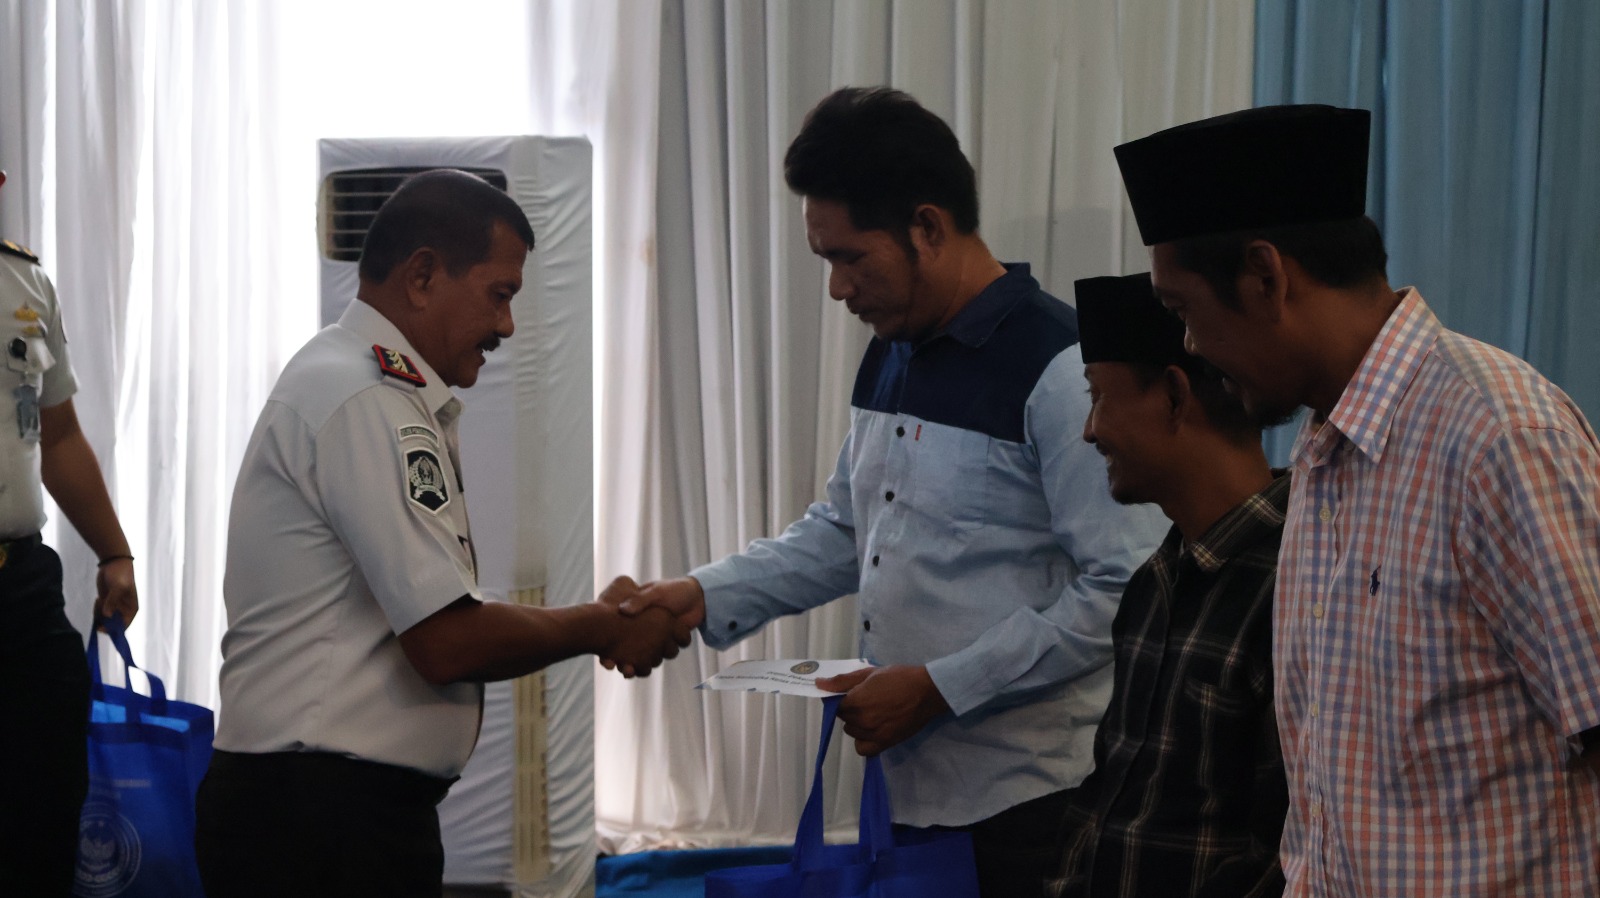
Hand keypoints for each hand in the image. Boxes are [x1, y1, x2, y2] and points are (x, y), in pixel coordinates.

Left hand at [94, 558, 137, 627]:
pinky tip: (97, 599)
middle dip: (104, 622)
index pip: (123, 626)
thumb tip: (106, 615)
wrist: (113, 563)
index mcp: (131, 609)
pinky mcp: (105, 603)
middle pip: (112, 625)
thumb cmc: (121, 575)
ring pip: (104, 620)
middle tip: (98, 611)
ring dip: (98, 614)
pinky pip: (99, 613)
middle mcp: (123, 610)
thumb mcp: (118, 587)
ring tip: (99, 600)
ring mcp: (113, 607)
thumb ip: (112, 601)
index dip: (113, 630)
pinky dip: (96, 610)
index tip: (101, 628)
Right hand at [598, 576, 704, 674]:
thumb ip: (641, 601)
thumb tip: (623, 610)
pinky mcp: (664, 645)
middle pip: (621, 643)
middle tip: (607, 663)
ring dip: (629, 662)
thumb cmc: (675, 591)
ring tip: (623, 669)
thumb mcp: (656, 593)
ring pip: (636, 653)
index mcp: (634, 612)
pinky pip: (653, 658)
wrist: (698, 599)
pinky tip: (636, 669)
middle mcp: (640, 626)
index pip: (614, 625)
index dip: (605, 637)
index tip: (600, 647)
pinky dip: (645, 664)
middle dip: (613, 655)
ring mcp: (652, 637)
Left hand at [817, 664, 949, 756]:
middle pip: (844, 719)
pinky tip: (872, 730)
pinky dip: (864, 741)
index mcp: (856, 701)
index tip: (854, 694)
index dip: (843, 699)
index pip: (836, 706)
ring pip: (853, 732)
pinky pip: (864, 749)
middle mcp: (862, 720)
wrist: (927, 692)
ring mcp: (873, 734)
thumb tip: (818, 684)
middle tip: (866, 700)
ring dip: (857, 724)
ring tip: (873, 713)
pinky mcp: (885, 743)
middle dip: (850, 710)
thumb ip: (842, 681)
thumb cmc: (899, 677)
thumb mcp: (869, 673)